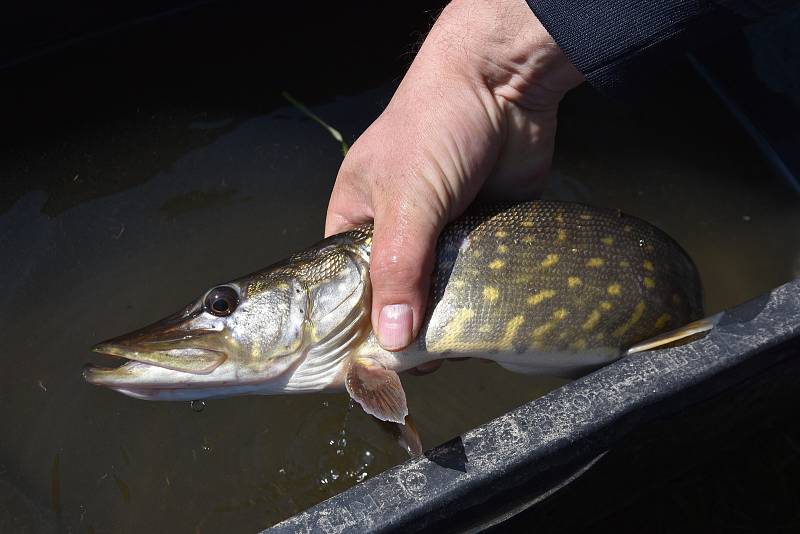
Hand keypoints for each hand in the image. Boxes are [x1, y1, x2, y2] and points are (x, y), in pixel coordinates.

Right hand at [325, 0, 583, 370]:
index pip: (348, 285)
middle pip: (396, 294)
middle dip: (409, 325)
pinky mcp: (480, 232)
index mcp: (355, 217)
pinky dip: (480, 296)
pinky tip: (486, 324)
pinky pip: (475, 276)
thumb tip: (393, 339)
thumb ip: (399, 268)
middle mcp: (395, 230)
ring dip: (448, 313)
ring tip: (458, 348)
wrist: (504, 83)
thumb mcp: (407, 199)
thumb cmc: (435, 127)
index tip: (377, 361)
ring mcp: (440, 232)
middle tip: (425, 361)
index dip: (358, 323)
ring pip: (438, 289)